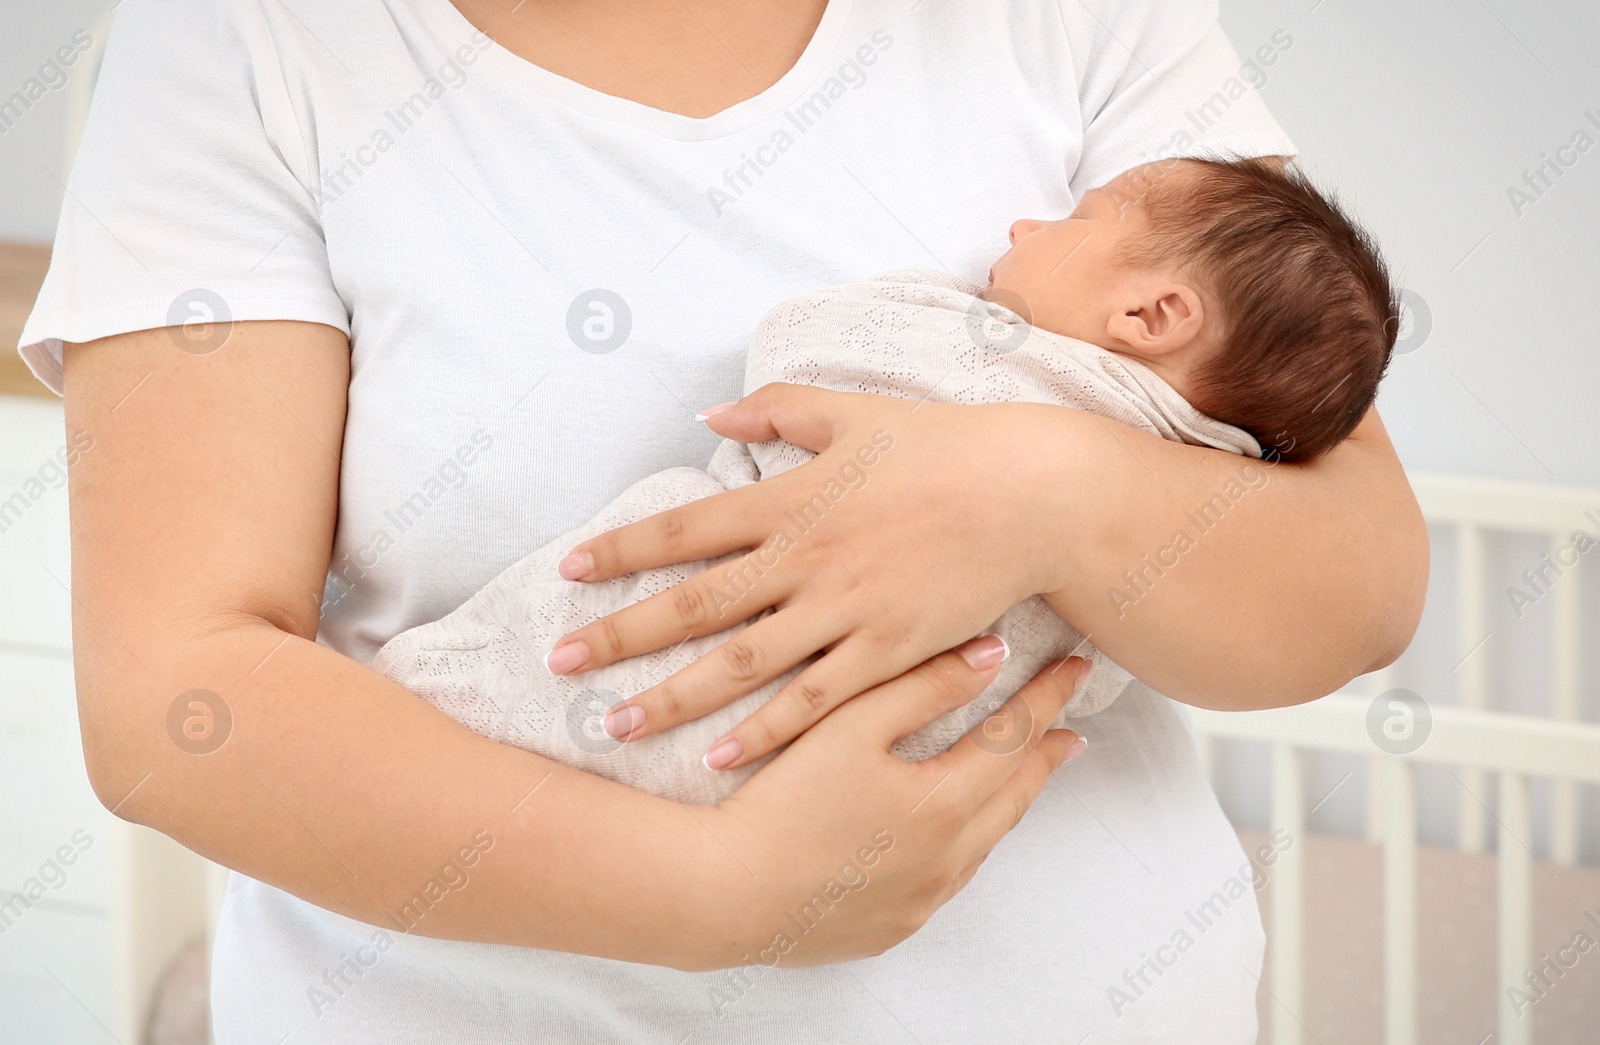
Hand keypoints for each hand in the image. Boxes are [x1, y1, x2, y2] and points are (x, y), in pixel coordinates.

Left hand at [547, 384, 1071, 768]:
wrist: (1032, 495)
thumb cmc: (945, 446)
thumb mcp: (854, 411)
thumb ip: (777, 411)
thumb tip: (709, 416)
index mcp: (793, 499)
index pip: (686, 528)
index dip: (624, 549)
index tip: (571, 570)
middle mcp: (805, 560)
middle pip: (693, 606)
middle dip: (620, 634)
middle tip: (559, 662)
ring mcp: (843, 611)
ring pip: (739, 665)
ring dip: (671, 697)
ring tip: (613, 724)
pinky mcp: (885, 652)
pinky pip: (813, 703)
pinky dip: (763, 733)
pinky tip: (718, 759)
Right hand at [692, 641, 1089, 968]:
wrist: (725, 896)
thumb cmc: (781, 802)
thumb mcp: (850, 723)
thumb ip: (924, 685)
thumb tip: (992, 656)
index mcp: (945, 804)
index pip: (1015, 738)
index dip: (1047, 699)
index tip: (1075, 669)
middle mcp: (947, 859)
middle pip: (1013, 796)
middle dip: (1042, 757)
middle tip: (1067, 730)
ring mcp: (920, 901)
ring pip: (984, 843)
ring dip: (1004, 804)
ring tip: (1018, 778)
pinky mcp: (889, 929)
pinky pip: (946, 881)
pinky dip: (963, 846)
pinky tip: (952, 835)